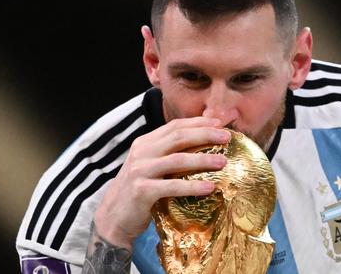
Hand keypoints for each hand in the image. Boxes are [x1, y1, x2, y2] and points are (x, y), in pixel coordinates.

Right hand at [92, 117, 229, 251]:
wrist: (113, 218)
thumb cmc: (139, 190)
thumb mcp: (151, 166)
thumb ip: (170, 153)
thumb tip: (203, 142)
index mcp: (145, 142)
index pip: (175, 126)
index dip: (198, 122)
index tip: (221, 123)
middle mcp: (142, 152)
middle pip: (178, 137)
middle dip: (205, 134)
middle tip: (227, 137)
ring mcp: (140, 171)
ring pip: (177, 159)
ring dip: (203, 159)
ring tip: (224, 162)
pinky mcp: (142, 191)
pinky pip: (172, 186)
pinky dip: (193, 186)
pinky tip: (210, 188)